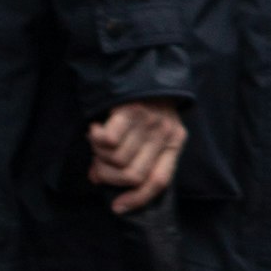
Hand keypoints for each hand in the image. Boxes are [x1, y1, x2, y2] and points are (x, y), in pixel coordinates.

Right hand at [88, 100, 187, 215]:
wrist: (146, 63)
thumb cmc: (146, 103)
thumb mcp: (151, 131)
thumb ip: (131, 157)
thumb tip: (97, 179)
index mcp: (174, 142)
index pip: (159, 181)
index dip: (137, 199)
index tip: (117, 207)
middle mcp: (164, 133)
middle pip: (132, 175)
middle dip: (109, 176)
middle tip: (98, 166)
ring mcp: (148, 121)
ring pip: (116, 159)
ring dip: (99, 156)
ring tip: (98, 143)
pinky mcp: (130, 109)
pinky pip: (108, 140)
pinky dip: (96, 140)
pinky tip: (96, 129)